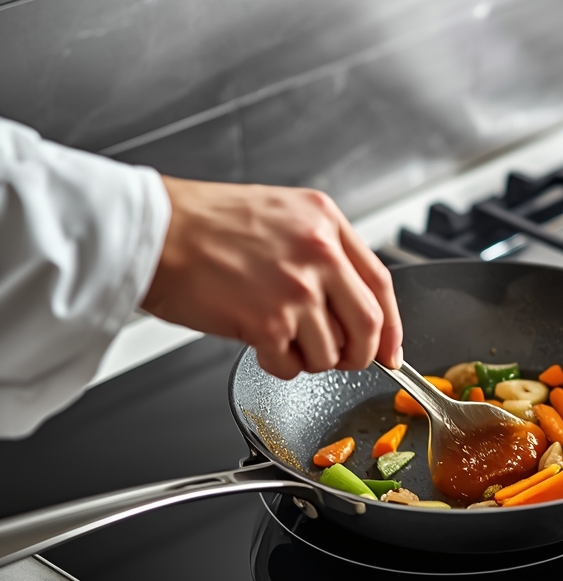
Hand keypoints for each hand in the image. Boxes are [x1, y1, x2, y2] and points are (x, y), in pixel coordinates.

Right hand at [142, 177, 402, 377]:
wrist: (152, 230)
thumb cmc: (203, 223)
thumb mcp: (280, 213)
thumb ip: (320, 250)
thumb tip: (349, 300)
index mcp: (326, 222)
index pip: (381, 283)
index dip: (393, 326)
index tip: (391, 350)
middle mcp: (319, 252)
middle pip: (369, 324)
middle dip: (361, 355)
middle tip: (345, 361)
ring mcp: (296, 288)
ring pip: (332, 352)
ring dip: (312, 360)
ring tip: (283, 342)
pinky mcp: (268, 321)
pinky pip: (292, 366)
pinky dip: (280, 367)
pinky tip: (261, 346)